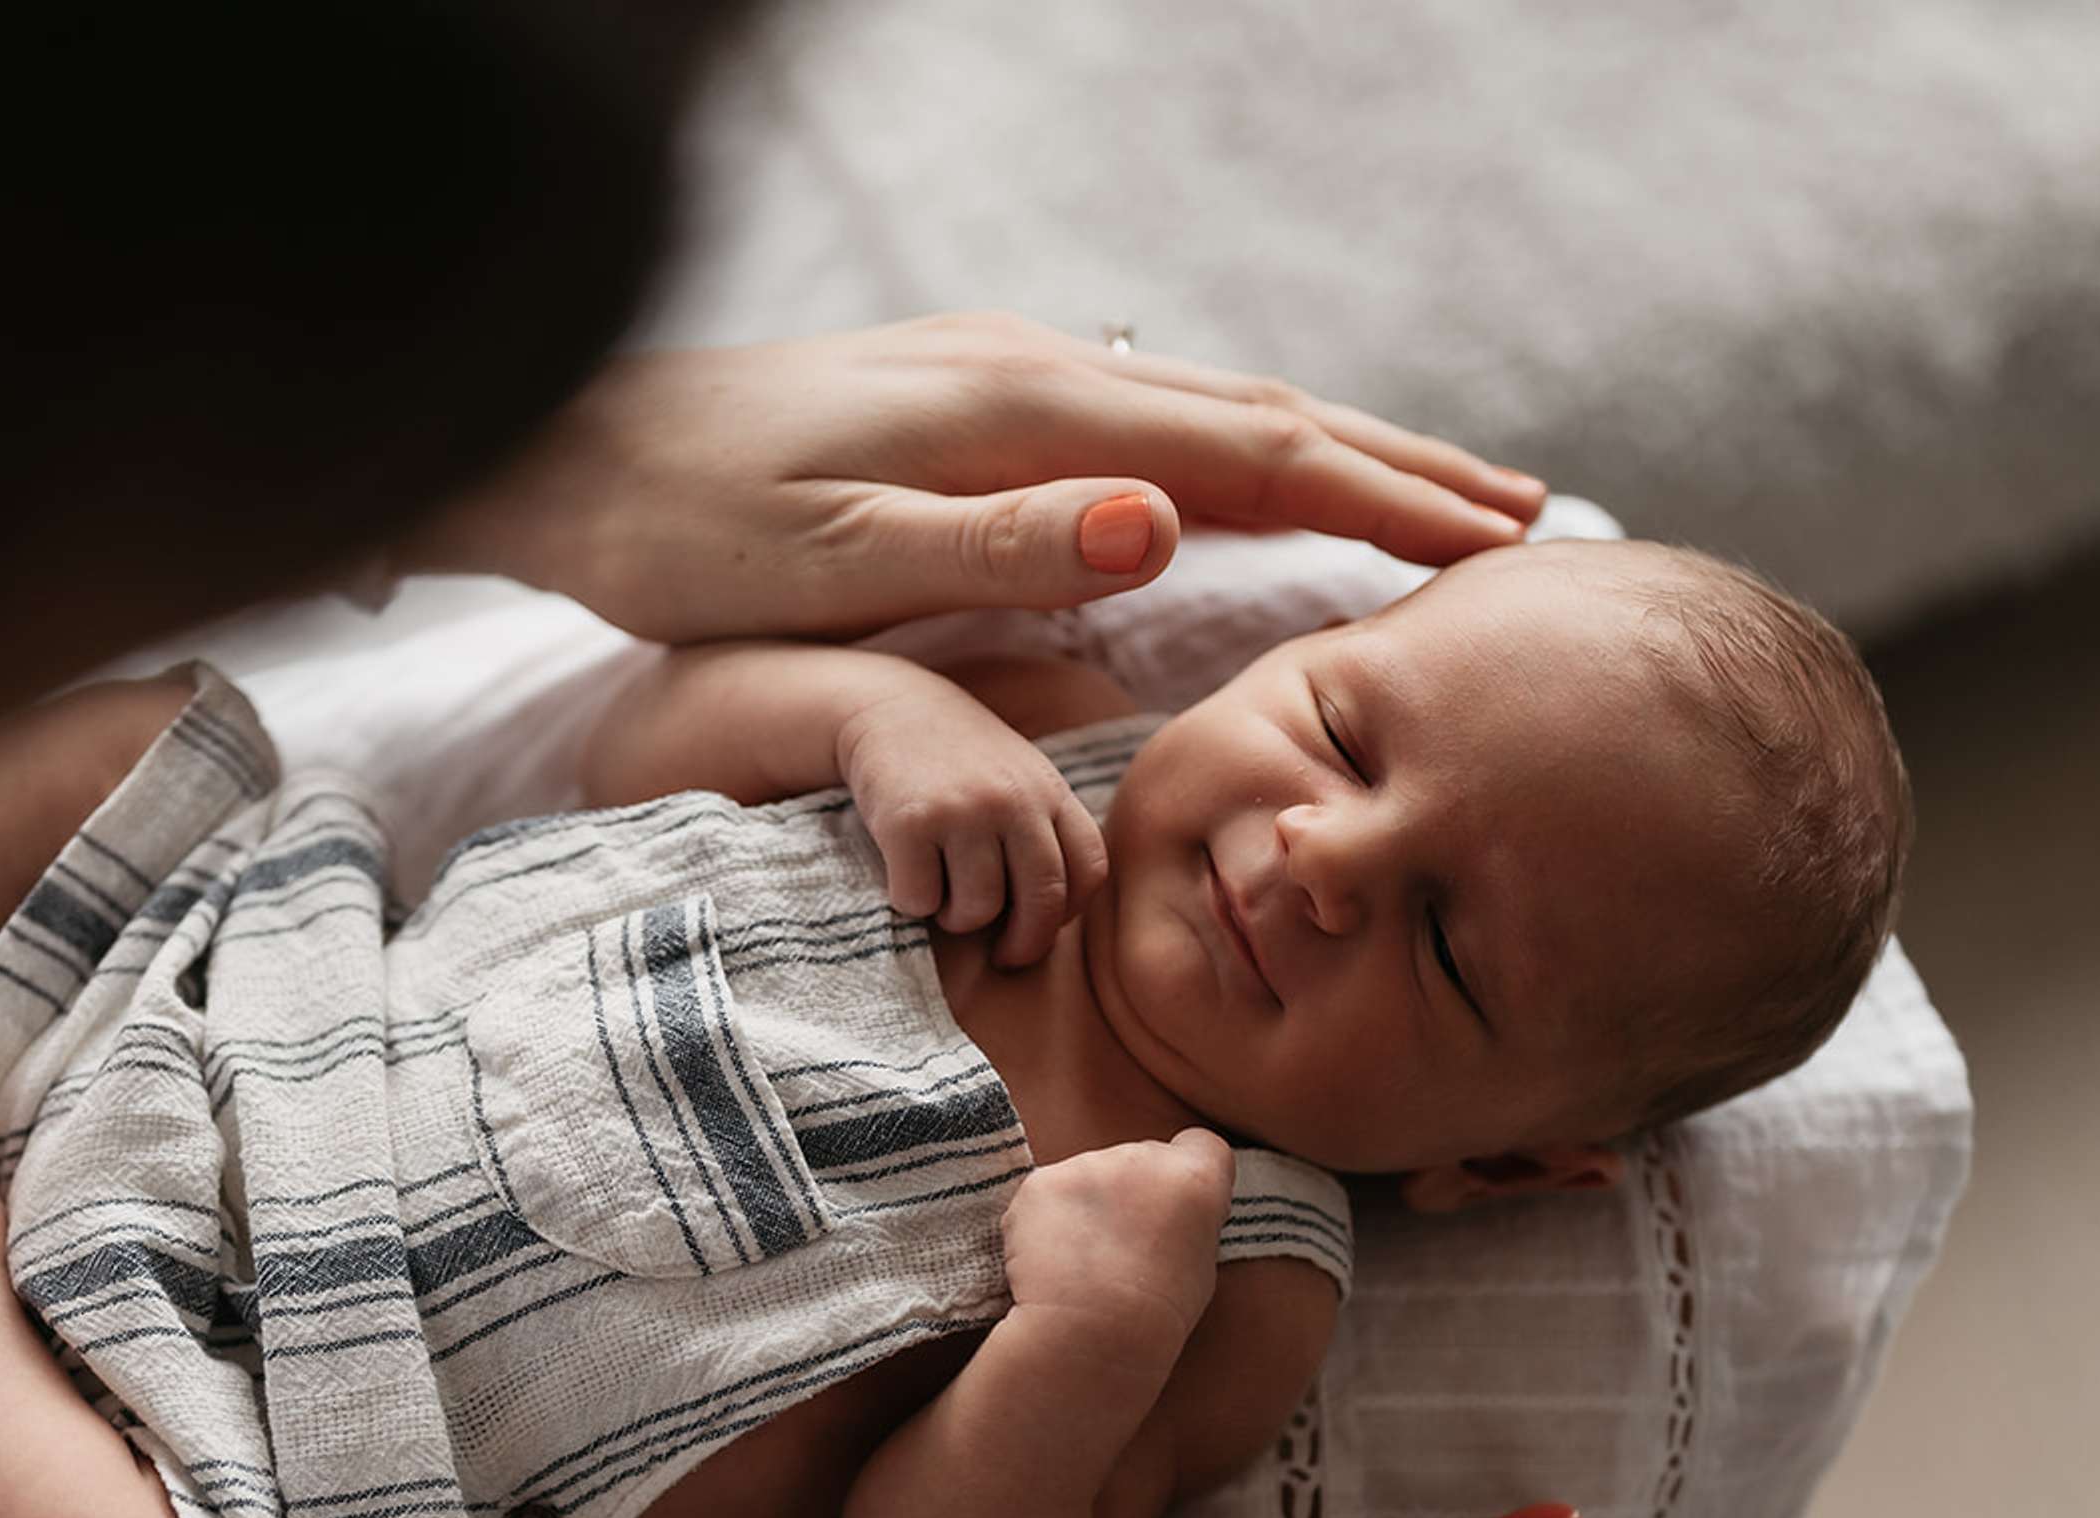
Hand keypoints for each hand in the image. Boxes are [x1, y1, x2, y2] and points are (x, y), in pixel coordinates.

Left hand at [408, 312, 1545, 641]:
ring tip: (1440, 497)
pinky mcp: (974, 394)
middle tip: (1529, 524)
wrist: (570, 452)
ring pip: (1214, 409)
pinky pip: (1156, 418)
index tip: (1498, 554)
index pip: (1252, 457)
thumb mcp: (831, 564)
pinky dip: (1249, 449)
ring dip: (1338, 452)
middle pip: (1262, 415)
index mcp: (1024, 414)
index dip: (1384, 506)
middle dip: (1400, 467)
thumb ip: (1000, 545)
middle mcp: (1034, 372)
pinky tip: (1265, 477)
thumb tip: (1169, 519)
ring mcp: (1007, 373)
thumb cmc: (685, 535)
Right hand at [837, 676, 1109, 966]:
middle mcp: (1014, 800)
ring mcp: (963, 811)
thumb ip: (1046, 832)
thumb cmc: (959, 762)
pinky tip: (907, 871)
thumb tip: (1056, 919)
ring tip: (944, 891)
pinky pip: (920, 901)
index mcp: (1050, 791)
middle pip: (1041, 901)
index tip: (1043, 927)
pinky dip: (911, 901)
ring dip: (956, 918)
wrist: (889, 709)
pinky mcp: (910, 823)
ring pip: (976, 910)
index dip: (1069, 914)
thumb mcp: (1019, 780)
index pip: (1088, 872)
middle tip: (1005, 956)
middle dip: (1024, 945)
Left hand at [997, 1128, 1233, 1346]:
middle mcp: (1143, 1157)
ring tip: (1083, 1261)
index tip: (1176, 1202)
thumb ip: (1187, 1219)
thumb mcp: (1201, 1265)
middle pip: (1139, 1158)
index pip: (1200, 1144)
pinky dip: (1045, 1222)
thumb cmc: (1155, 1315)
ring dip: (1086, 1206)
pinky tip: (1052, 1261)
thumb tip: (1170, 1211)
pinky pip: (1047, 1196)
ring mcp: (1087, 1164)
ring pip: (1088, 1175)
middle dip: (1130, 1189)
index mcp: (1194, 1178)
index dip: (1188, 1170)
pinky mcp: (1041, 1182)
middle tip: (1122, 1244)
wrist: (1092, 1331)